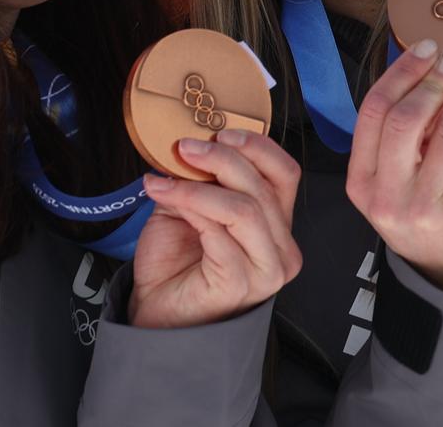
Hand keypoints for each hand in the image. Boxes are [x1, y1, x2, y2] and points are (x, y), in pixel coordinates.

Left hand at [125, 129, 303, 329]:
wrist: (156, 309)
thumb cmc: (176, 262)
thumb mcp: (190, 205)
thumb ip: (201, 178)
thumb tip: (193, 143)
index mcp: (276, 224)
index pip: (285, 173)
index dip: (257, 146)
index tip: (220, 133)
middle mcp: (281, 248)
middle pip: (263, 188)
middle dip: (221, 159)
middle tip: (185, 148)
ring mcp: (266, 270)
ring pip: (245, 209)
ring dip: (199, 186)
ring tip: (166, 177)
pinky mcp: (241, 285)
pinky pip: (219, 234)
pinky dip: (190, 207)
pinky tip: (163, 196)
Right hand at [345, 37, 442, 300]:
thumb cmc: (427, 215)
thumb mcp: (397, 183)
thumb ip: (401, 138)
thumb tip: (429, 67)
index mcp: (362, 183)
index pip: (372, 114)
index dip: (400, 75)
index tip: (427, 47)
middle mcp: (388, 196)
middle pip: (404, 119)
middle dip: (435, 79)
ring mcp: (426, 205)